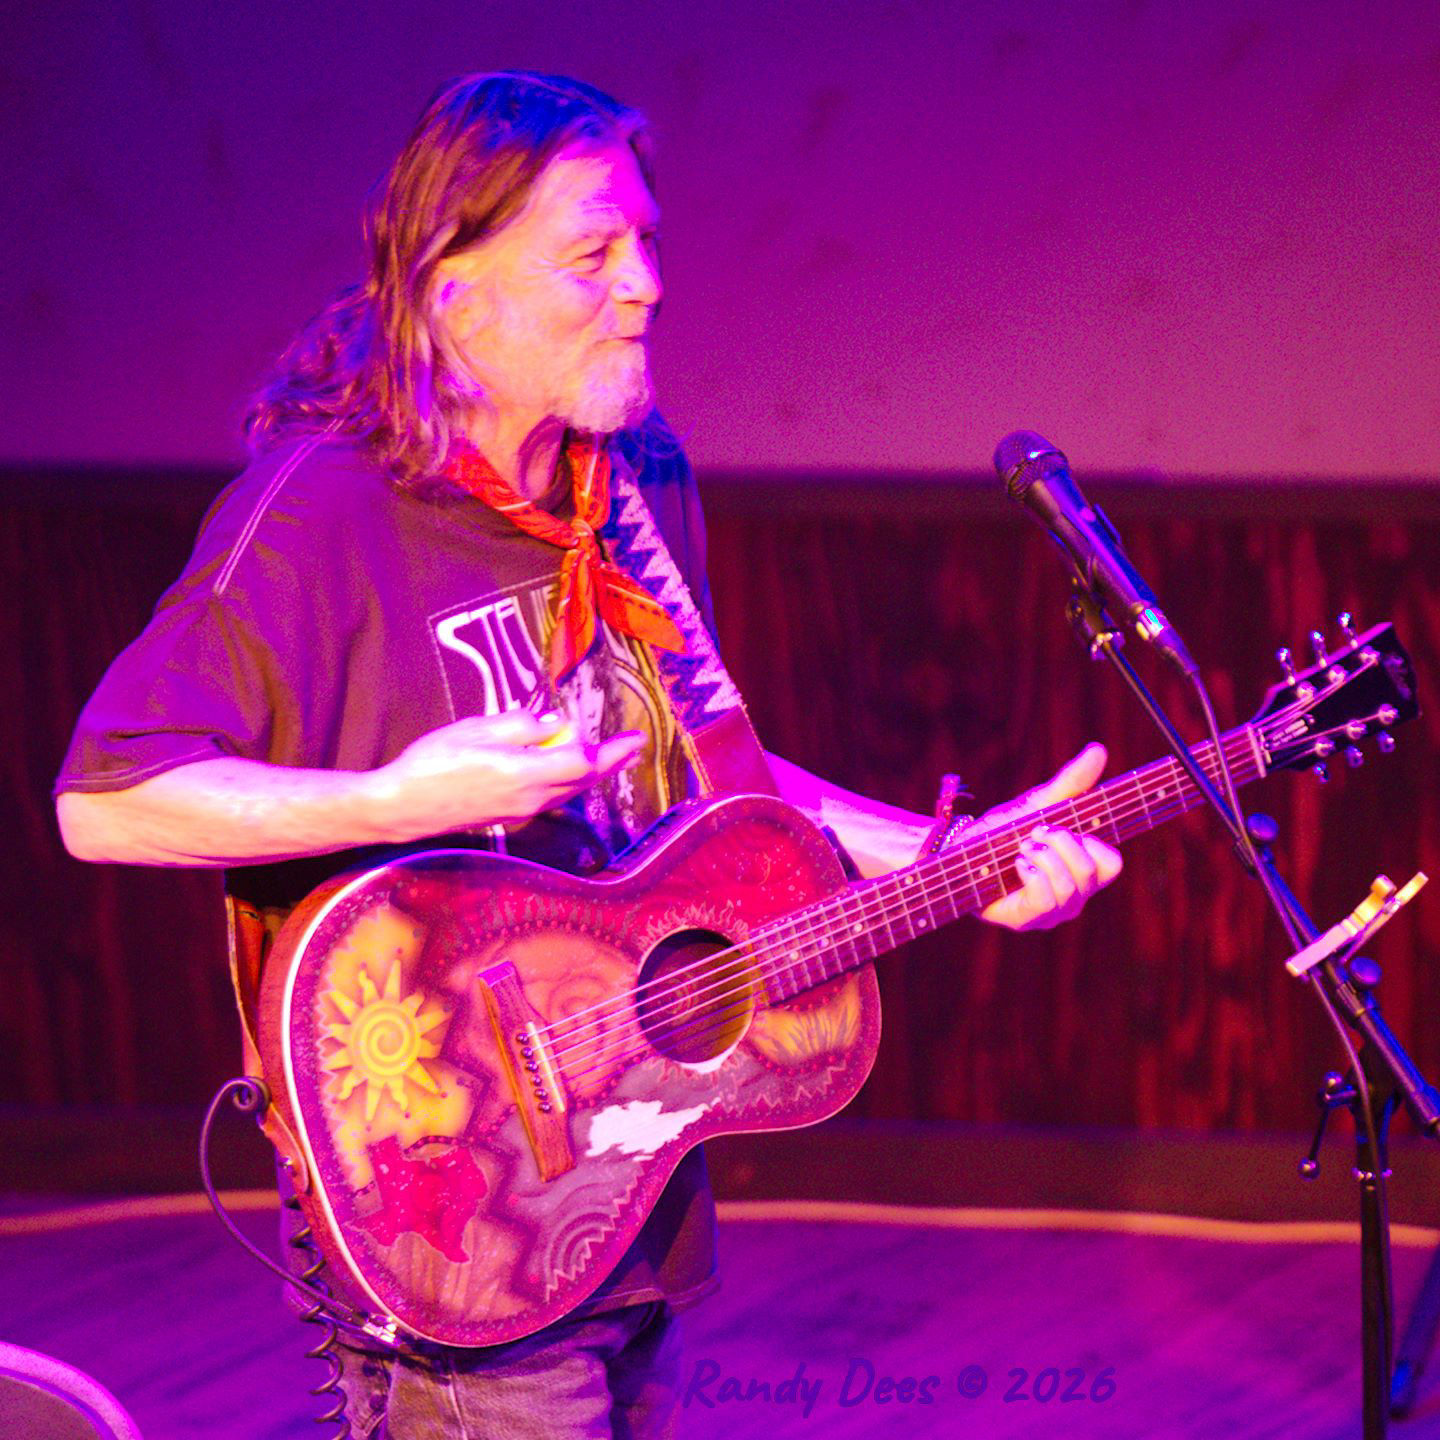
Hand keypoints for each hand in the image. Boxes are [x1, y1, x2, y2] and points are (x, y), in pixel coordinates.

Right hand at [369, 710, 644, 839]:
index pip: (582, 762)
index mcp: (524, 774)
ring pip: (568, 792)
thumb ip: (520, 726)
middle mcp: (530, 798)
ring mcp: (520, 811)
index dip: (610, 750)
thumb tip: (555, 724)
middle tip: (634, 747)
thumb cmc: (432, 763)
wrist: (402, 807)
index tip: (634, 737)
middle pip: (582, 781)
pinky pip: (551, 798)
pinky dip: (569, 782)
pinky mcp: (508, 816)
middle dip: (611, 763)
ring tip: (612, 757)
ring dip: (592, 773)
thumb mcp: (474, 730)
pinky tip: (570, 771)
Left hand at [976, 742, 1121, 931]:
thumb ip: (1070, 783)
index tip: (1060, 826)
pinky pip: (1045, 902)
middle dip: (1061, 843)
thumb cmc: (1000, 831)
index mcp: (1081, 872)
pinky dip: (1031, 875)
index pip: (1112, 864)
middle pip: (1092, 872)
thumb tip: (1099, 749)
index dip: (1091, 842)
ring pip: (1070, 888)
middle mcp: (1073, 896)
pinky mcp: (1025, 920)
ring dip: (1042, 857)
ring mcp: (1051, 913)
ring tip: (1021, 848)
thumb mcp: (1038, 805)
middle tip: (1034, 832)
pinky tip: (1015, 863)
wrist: (956, 848)